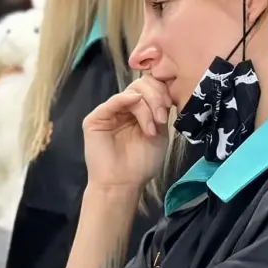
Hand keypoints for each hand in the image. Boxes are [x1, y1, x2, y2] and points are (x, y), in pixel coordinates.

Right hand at [82, 74, 172, 191]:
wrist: (122, 183)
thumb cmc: (141, 164)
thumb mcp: (159, 134)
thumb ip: (159, 112)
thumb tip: (160, 93)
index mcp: (140, 111)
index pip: (151, 88)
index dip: (163, 91)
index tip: (171, 106)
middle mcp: (125, 108)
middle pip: (142, 84)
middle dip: (157, 97)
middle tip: (162, 118)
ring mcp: (110, 112)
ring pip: (132, 92)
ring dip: (147, 107)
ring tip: (151, 129)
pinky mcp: (96, 118)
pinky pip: (113, 102)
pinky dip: (126, 99)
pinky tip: (136, 104)